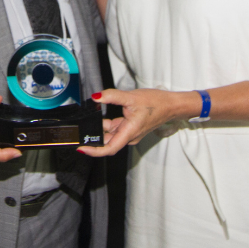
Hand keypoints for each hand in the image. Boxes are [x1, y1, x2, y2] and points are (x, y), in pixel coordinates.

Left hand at [76, 88, 199, 156]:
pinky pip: (116, 129)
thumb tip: (95, 97)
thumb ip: (111, 96)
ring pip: (111, 135)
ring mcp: (130, 133)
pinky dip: (107, 124)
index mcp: (129, 133)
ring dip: (100, 130)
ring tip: (86, 122)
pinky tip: (99, 115)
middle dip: (93, 139)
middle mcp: (129, 136)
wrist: (171, 105)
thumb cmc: (156, 103)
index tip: (82, 148)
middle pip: (107, 142)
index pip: (109, 148)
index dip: (94, 151)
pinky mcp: (131, 128)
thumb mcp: (131, 97)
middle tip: (77, 133)